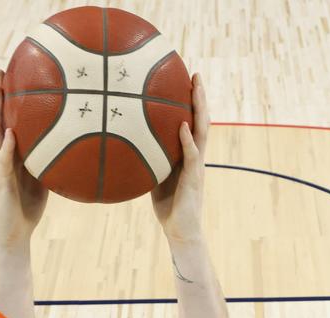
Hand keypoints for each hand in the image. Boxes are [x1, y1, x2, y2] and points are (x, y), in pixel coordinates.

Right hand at [0, 69, 47, 248]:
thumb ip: (48, 162)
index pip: (6, 123)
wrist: (13, 237)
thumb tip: (73, 147)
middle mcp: (1, 159)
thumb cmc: (27, 210)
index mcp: (10, 157)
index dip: (7, 102)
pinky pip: (3, 164)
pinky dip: (5, 149)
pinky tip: (9, 134)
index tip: (11, 78)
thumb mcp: (42, 181)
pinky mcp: (1, 186)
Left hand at [151, 73, 208, 243]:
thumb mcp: (154, 178)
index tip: (187, 81)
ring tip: (196, 88)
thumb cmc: (167, 208)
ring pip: (202, 132)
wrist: (180, 231)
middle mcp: (196, 157)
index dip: (191, 103)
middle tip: (196, 74)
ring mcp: (197, 167)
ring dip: (200, 109)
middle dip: (200, 97)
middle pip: (202, 121)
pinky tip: (183, 125)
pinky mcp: (193, 180)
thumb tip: (127, 147)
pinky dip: (188, 140)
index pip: (193, 123)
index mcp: (188, 156)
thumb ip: (150, 161)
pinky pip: (192, 156)